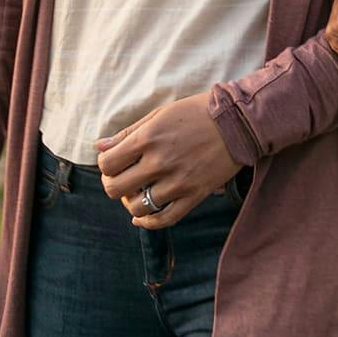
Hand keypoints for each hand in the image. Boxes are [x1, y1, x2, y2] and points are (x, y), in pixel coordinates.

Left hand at [96, 92, 239, 229]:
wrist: (238, 122)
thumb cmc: (196, 113)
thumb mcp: (159, 115)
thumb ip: (128, 133)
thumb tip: (99, 146)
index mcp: (148, 138)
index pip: (107, 164)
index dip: (105, 165)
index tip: (114, 162)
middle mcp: (160, 162)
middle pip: (116, 189)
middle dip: (113, 185)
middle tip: (123, 178)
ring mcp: (178, 182)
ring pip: (137, 208)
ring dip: (131, 202)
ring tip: (137, 192)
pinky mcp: (194, 195)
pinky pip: (164, 219)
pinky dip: (148, 223)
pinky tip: (142, 217)